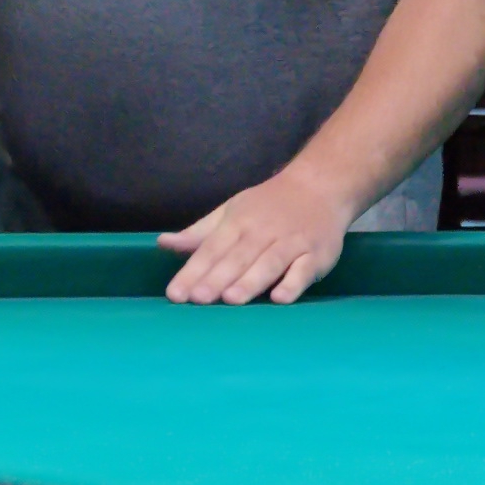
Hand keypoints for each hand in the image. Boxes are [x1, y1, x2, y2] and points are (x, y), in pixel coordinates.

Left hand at [159, 164, 357, 305]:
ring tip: (231, 299)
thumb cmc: (269, 205)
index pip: (212, 248)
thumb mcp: (232, 212)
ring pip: (269, 263)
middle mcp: (264, 231)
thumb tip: (163, 243)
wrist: (321, 186)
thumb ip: (200, 233)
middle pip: (238, 257)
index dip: (193, 271)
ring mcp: (292, 242)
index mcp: (239, 221)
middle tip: (198, 299)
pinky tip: (280, 298)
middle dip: (218, 278)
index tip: (175, 293)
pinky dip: (293, 283)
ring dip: (251, 281)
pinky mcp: (317, 254)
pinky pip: (304, 269)